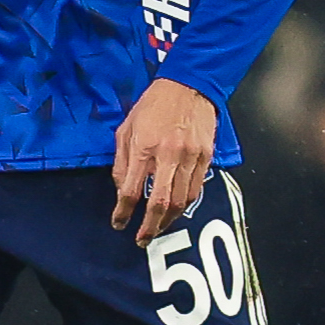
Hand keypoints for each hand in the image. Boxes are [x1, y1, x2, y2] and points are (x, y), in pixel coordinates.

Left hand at [110, 77, 217, 246]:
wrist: (188, 85)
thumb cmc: (154, 105)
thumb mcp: (126, 128)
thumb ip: (122, 161)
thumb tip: (121, 189)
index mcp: (144, 146)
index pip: (131, 190)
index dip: (123, 212)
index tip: (119, 223)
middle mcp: (168, 155)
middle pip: (160, 202)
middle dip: (150, 226)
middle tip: (142, 239)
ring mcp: (190, 157)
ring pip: (181, 201)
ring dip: (168, 220)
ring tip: (158, 228)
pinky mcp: (205, 157)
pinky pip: (195, 189)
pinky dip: (184, 205)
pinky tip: (175, 210)